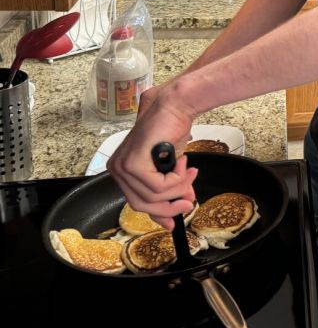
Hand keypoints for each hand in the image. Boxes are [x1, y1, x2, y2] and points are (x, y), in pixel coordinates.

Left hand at [106, 80, 197, 229]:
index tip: (173, 222)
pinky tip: (182, 162)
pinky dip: (176, 179)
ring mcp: (123, 167)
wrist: (176, 106)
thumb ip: (172, 187)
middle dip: (170, 205)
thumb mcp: (172, 166)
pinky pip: (159, 187)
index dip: (158, 214)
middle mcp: (117, 169)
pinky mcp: (133, 164)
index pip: (136, 201)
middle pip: (141, 205)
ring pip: (153, 196)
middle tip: (190, 200)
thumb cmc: (172, 128)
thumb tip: (185, 203)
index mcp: (123, 169)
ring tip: (188, 171)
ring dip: (178, 187)